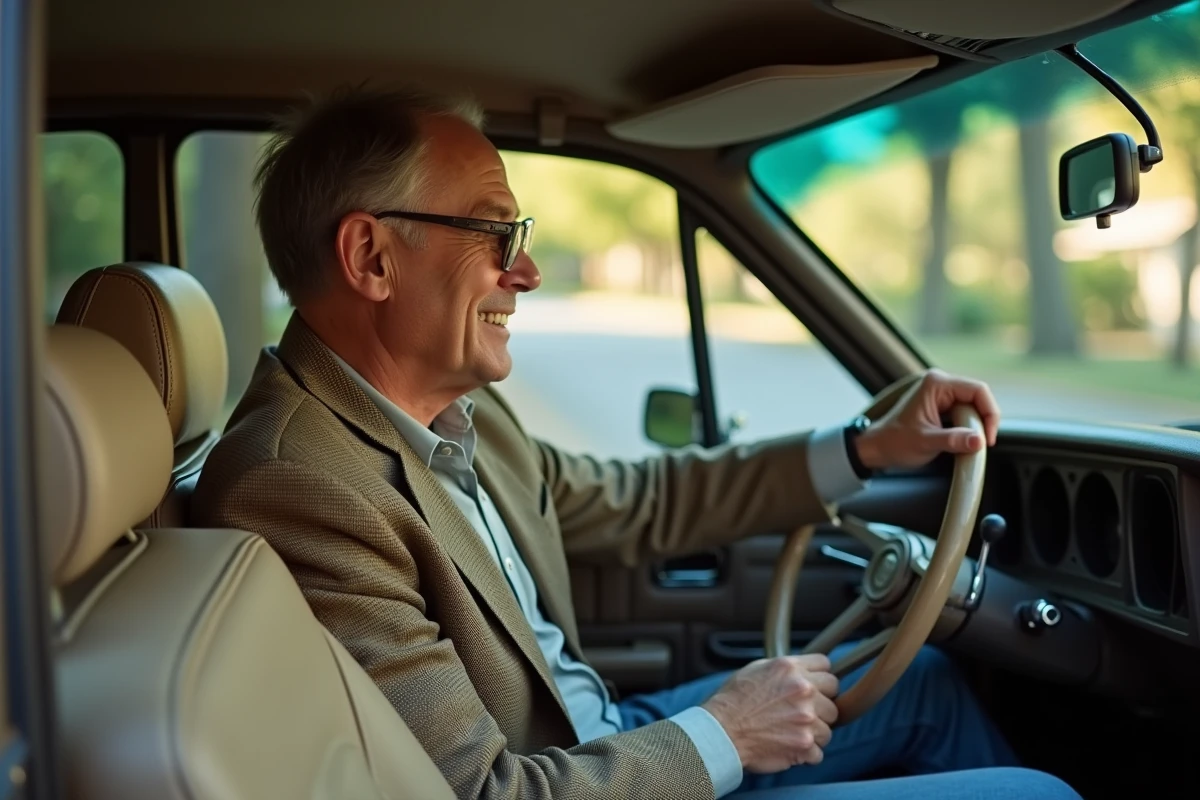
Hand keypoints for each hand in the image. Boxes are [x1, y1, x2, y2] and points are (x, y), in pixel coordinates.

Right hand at [701, 654, 838, 772]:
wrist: (720, 731)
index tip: (814, 688)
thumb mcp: (755, 669)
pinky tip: (789, 748)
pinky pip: (818, 753)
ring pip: (828, 728)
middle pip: (832, 698)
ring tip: (791, 733)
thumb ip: (784, 668)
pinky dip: (806, 754)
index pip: (826, 666)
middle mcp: (803, 690)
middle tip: (801, 714)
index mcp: (791, 669)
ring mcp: (807, 718)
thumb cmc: (732, 701)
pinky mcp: (805, 744)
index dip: (819, 678)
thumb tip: (802, 671)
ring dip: (814, 733)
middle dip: (820, 706)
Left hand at [855, 369, 999, 471]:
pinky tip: (963, 440)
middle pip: (978, 398)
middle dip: (982, 422)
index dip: (990, 413)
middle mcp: (940, 383)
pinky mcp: (942, 405)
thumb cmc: (896, 442)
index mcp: (936, 384)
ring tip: (968, 444)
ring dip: (976, 426)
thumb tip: (978, 441)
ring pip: (973, 407)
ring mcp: (941, 393)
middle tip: (979, 444)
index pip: (978, 390)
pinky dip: (968, 427)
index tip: (987, 438)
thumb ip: (953, 440)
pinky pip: (965, 413)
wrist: (878, 447)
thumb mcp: (926, 442)